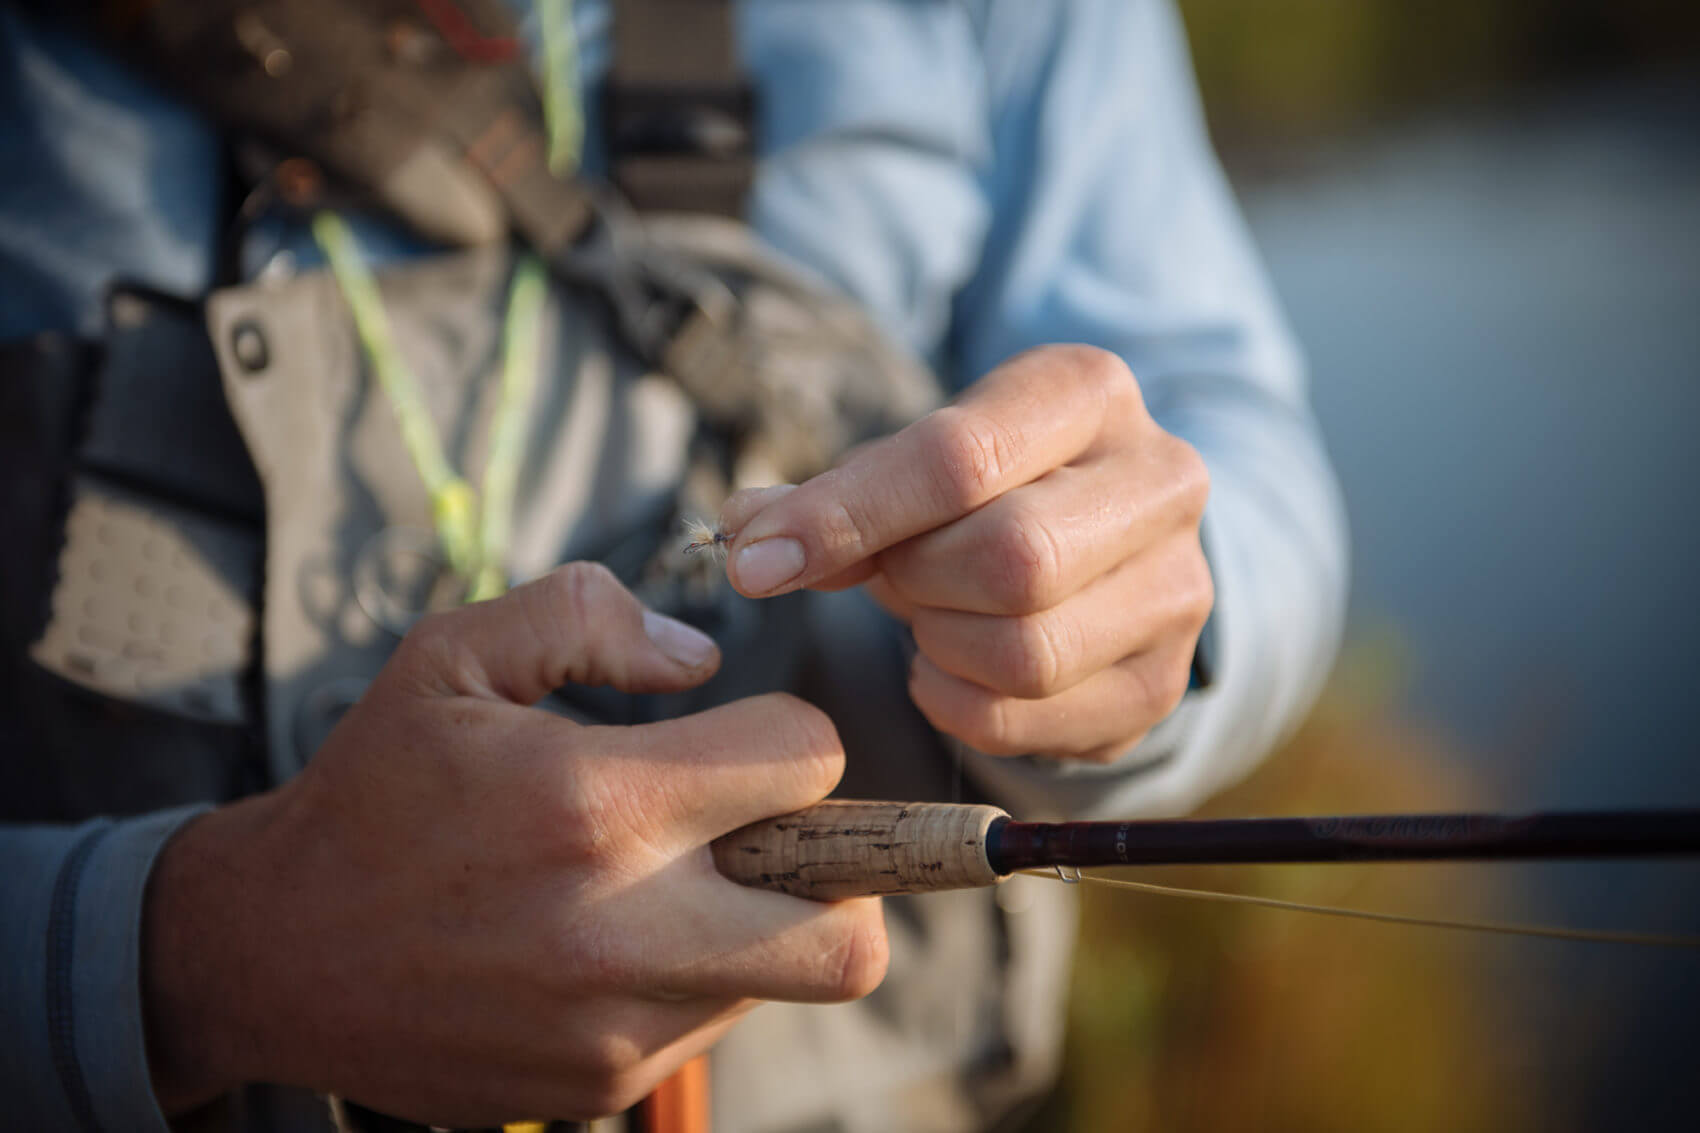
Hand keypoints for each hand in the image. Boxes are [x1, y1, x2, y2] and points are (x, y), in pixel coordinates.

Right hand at [142, 564, 886, 1124]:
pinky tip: (616, 941)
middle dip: (842, 872)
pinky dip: (697, 978)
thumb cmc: (374, 792)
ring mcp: (614, 1029)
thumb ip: (586, 618)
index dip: (791, 734)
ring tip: (670, 883)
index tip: (743, 739)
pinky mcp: (598, 1087)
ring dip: (761, 922)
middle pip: (850, 936)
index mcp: (596, 804)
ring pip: (785, 982)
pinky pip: (709, 1027)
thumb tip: (699, 657)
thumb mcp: (452, 658)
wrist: (272, 953)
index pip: (808, 762)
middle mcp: (622, 931)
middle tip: (775, 837)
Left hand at [722, 345, 1211, 763]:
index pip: (960, 457)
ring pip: (1025, 652)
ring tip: (931, 616)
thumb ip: (833, 497)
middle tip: (891, 579)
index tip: (756, 559)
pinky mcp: (1159, 683)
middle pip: (1009, 560)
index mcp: (1089, 392)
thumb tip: (745, 537)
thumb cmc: (989, 488)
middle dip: (916, 582)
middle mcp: (1160, 481)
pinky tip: (950, 666)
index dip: (846, 516)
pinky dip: (957, 703)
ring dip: (940, 646)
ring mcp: (1178, 589)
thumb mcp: (919, 462)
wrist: (1104, 541)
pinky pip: (1026, 721)